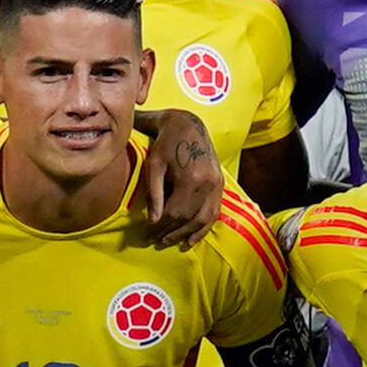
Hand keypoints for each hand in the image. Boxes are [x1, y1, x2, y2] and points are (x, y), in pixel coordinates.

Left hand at [136, 109, 227, 247]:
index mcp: (191, 178)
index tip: (146, 234)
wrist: (187, 125)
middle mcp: (208, 184)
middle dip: (170, 232)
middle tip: (153, 241)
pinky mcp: (220, 184)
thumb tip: (152, 222)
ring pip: (203, 219)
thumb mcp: (154, 166)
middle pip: (188, 218)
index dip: (159, 227)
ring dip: (185, 234)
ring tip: (168, 241)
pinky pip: (214, 213)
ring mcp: (217, 185)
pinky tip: (191, 239)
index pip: (175, 213)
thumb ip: (154, 195)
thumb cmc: (165, 143)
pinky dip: (203, 228)